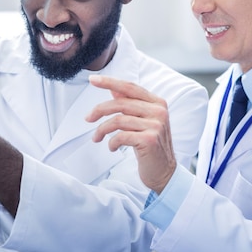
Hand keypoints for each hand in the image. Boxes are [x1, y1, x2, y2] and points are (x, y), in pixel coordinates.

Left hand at [86, 75, 175, 193]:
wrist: (164, 172)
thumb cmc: (150, 146)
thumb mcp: (142, 122)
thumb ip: (130, 105)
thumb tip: (113, 89)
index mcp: (157, 103)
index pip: (130, 87)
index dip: (110, 82)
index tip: (92, 80)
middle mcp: (159, 111)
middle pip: (121, 103)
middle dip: (99, 110)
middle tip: (87, 118)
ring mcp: (156, 125)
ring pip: (118, 120)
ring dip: (102, 130)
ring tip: (96, 138)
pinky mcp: (150, 140)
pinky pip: (121, 136)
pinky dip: (112, 142)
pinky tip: (112, 148)